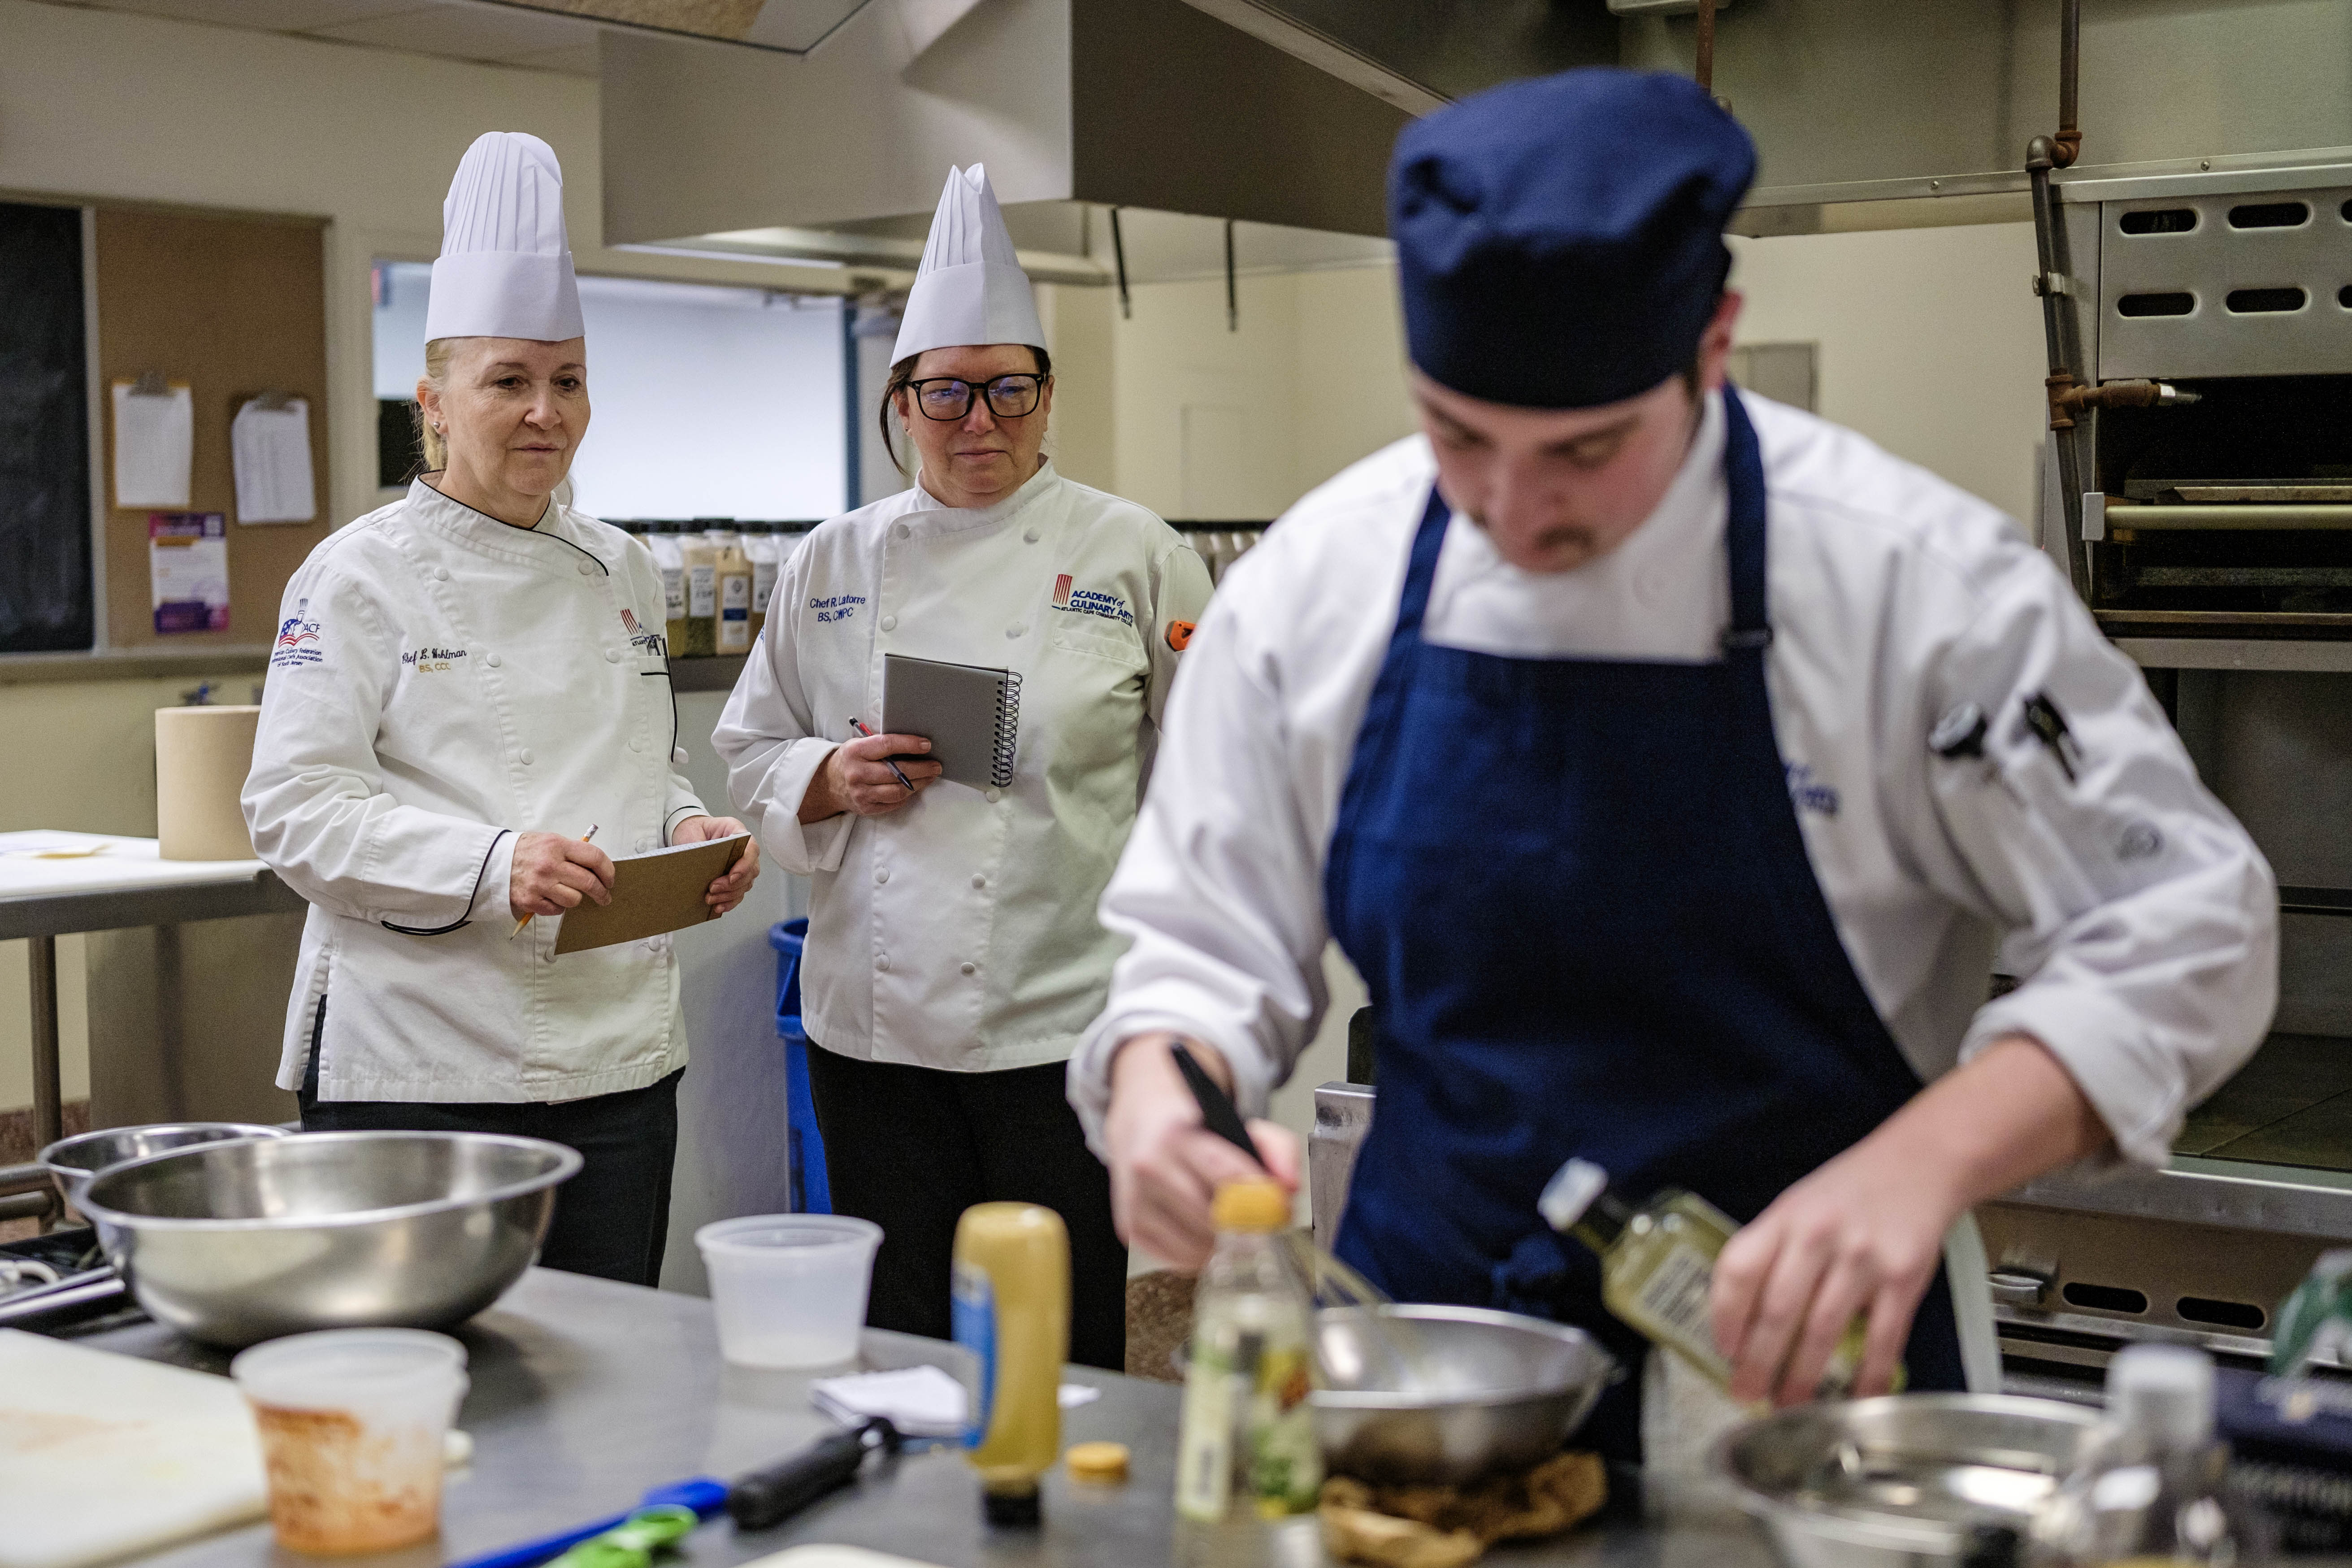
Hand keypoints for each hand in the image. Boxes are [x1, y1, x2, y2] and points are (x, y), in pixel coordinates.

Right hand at [509, 830, 614, 920]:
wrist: (492, 862)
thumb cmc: (525, 851)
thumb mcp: (548, 840)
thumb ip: (571, 851)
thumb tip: (596, 866)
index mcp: (556, 845)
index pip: (594, 857)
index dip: (608, 871)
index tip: (611, 880)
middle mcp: (549, 865)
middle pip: (589, 882)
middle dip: (602, 893)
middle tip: (605, 897)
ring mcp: (539, 884)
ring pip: (574, 899)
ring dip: (575, 898)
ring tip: (567, 892)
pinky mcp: (530, 901)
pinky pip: (557, 910)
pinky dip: (558, 906)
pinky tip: (551, 898)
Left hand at [673, 815, 759, 914]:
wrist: (687, 833)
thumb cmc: (693, 828)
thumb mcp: (692, 831)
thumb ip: (700, 846)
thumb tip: (704, 867)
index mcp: (736, 831)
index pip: (751, 849)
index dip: (745, 865)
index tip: (731, 877)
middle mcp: (743, 849)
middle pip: (750, 871)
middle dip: (732, 884)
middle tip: (713, 888)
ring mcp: (741, 865)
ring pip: (745, 885)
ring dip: (729, 895)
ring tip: (710, 899)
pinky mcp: (734, 879)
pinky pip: (738, 893)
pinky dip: (729, 902)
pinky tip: (718, 906)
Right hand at [799, 734, 943, 821]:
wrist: (830, 784)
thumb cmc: (851, 759)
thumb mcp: (859, 744)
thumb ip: (881, 743)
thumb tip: (915, 743)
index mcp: (856, 751)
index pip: (887, 745)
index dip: (909, 744)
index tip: (926, 745)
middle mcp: (857, 773)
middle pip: (896, 772)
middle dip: (921, 769)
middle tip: (936, 765)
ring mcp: (861, 793)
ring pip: (898, 791)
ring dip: (919, 784)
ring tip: (930, 776)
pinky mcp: (866, 808)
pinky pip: (894, 803)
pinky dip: (907, 796)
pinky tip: (915, 787)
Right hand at [1102, 1033, 1299, 1270]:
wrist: (1141, 1125)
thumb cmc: (1196, 1131)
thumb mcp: (1241, 1125)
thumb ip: (1277, 1149)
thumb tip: (1289, 1188)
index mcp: (1178, 1134)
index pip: (1226, 1174)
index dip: (1260, 1198)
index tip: (1279, 1208)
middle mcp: (1149, 1166)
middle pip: (1213, 1216)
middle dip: (1244, 1224)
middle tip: (1259, 1221)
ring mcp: (1136, 1200)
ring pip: (1196, 1245)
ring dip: (1223, 1244)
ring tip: (1229, 1225)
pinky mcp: (1130, 1228)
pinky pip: (1178, 1260)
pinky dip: (1199, 1255)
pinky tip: (1204, 1233)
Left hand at [1708, 1033, 2108, 1404]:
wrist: (1919, 1166)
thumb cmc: (1848, 1192)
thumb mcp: (1797, 1206)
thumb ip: (1772, 1251)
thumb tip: (1742, 1317)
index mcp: (1783, 1219)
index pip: (1738, 1269)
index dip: (1724, 1315)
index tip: (1722, 1350)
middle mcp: (1817, 1238)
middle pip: (1776, 1310)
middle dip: (1757, 1361)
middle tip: (1746, 1395)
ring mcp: (1861, 1260)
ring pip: (1821, 1331)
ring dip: (1802, 1376)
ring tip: (1788, 1405)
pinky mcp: (1903, 1281)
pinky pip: (1880, 1340)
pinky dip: (1865, 1377)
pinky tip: (1851, 1401)